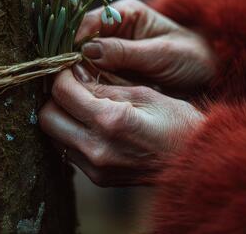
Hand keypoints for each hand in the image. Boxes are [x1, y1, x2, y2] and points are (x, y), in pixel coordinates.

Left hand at [39, 65, 204, 186]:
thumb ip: (105, 85)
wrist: (197, 162)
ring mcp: (96, 168)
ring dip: (63, 116)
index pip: (63, 93)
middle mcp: (97, 149)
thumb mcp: (144, 93)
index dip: (62, 75)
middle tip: (73, 85)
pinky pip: (70, 151)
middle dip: (56, 97)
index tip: (71, 67)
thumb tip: (75, 73)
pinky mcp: (98, 179)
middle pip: (48, 118)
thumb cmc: (177, 122)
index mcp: (111, 121)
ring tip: (82, 103)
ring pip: (54, 137)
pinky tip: (91, 124)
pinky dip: (73, 134)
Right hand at [77, 0, 215, 94]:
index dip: (74, 40)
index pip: (89, 21)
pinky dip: (89, 87)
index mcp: (126, 13)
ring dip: (79, 76)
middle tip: (65, 82)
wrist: (207, 74)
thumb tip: (87, 50)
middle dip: (73, 61)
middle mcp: (114, 29)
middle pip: (81, 42)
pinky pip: (94, 77)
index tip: (67, 61)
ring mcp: (112, 52)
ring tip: (73, 93)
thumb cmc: (190, 57)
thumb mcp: (161, 53)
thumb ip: (125, 52)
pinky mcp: (114, 71)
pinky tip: (84, 98)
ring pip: (84, 62)